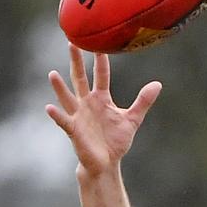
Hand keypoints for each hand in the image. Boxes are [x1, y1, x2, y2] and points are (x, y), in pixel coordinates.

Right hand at [46, 44, 161, 176]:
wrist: (107, 163)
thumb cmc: (116, 141)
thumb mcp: (132, 119)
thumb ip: (143, 102)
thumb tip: (157, 84)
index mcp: (101, 99)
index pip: (101, 76)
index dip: (101, 61)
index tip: (100, 44)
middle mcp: (87, 103)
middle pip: (80, 79)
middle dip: (76, 62)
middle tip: (72, 42)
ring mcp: (79, 116)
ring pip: (68, 98)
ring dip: (60, 87)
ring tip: (52, 74)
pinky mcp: (74, 131)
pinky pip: (64, 121)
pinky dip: (57, 115)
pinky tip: (49, 107)